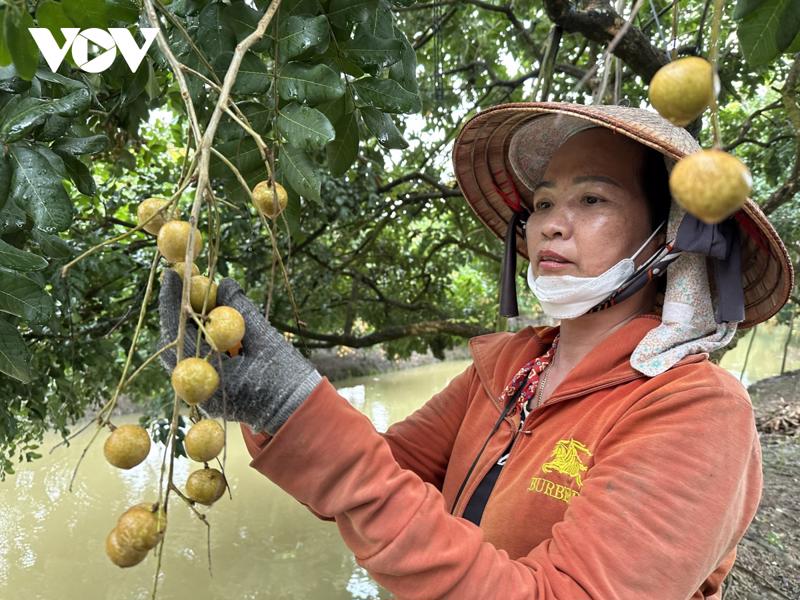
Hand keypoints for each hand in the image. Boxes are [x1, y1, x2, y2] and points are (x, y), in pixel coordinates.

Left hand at [158, 270, 321, 434]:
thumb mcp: (266, 340)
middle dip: (176, 311)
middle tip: (182, 282)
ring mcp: (202, 394)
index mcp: (210, 382)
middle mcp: (198, 392)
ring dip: (187, 322)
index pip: (178, 337)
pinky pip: (196, 359)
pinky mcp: (210, 390)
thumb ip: (243, 311)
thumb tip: (225, 283)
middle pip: (174, 344)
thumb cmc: (286, 379)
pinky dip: (200, 336)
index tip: (172, 275)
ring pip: (184, 351)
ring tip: (195, 292)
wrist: (297, 412)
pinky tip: (208, 315)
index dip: (172, 304)